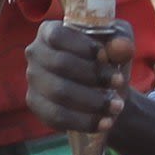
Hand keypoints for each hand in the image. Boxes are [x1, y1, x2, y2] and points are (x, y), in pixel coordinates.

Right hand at [25, 20, 134, 135]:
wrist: (104, 90)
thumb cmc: (108, 60)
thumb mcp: (118, 45)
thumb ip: (121, 41)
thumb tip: (121, 46)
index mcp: (50, 31)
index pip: (58, 36)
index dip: (82, 46)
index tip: (106, 56)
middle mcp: (35, 53)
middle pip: (60, 64)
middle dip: (93, 75)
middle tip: (119, 82)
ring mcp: (33, 81)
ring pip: (60, 93)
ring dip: (92, 101)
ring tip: (117, 105)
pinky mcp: (37, 105)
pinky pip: (57, 117)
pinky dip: (84, 121)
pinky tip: (105, 122)